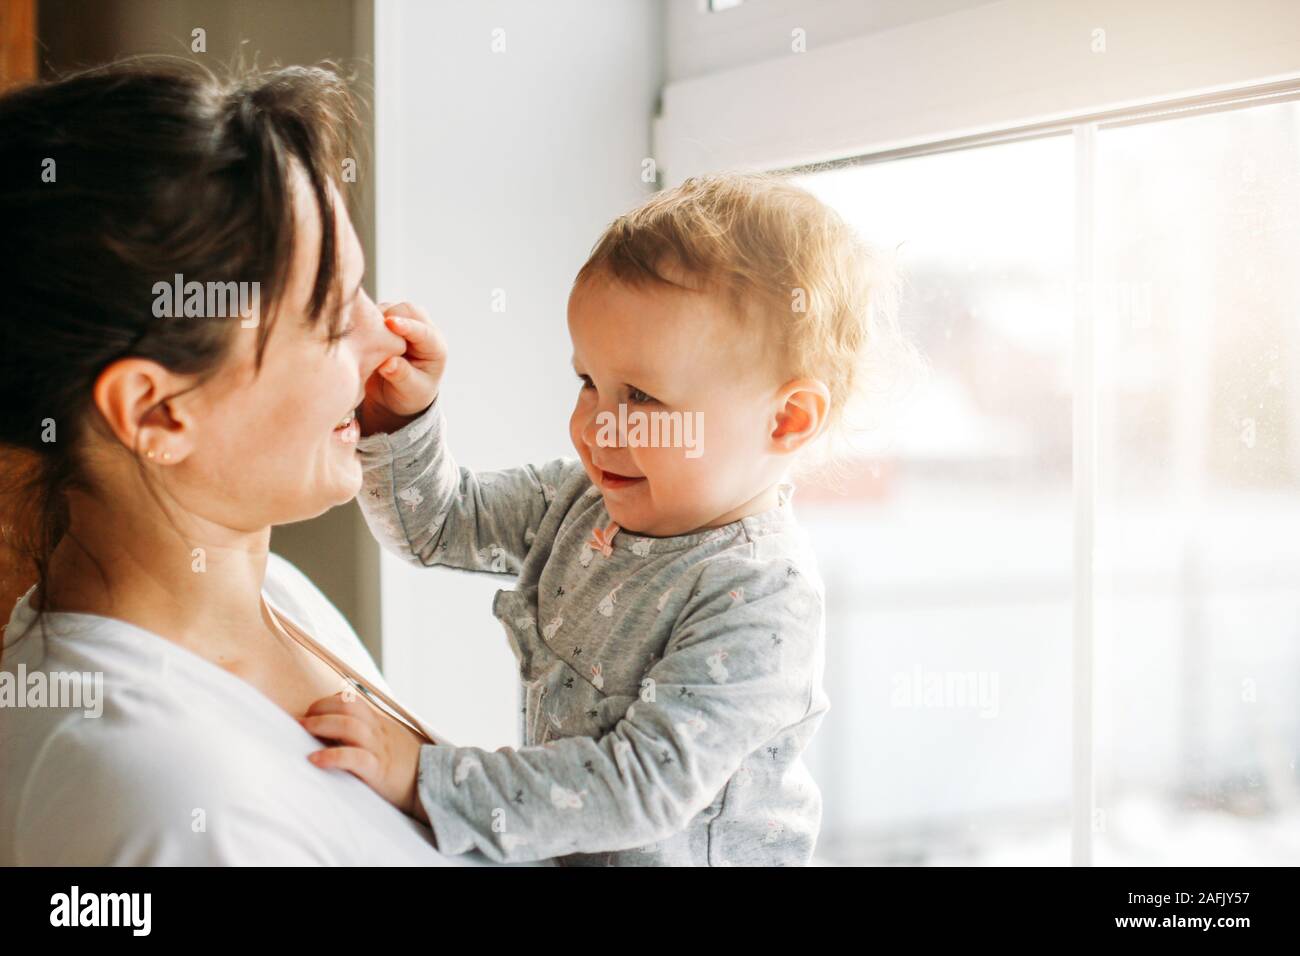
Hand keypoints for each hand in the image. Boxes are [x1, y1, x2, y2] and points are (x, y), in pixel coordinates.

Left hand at [299, 690, 430, 823]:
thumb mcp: (390, 742)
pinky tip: (315, 759)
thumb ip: (369, 734)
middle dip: (320, 708)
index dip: (328, 702)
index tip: (310, 713)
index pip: (352, 701)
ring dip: (321, 724)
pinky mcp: (379, 770)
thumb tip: (337, 733)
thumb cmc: (407, 767)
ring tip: (302, 729)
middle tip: (300, 720)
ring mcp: (380, 749)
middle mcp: (378, 731)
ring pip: (350, 726)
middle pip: (348, 706)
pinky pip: (355, 758)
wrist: (434, 784)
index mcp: (380, 724)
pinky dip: (332, 756)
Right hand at [359, 301, 447, 435]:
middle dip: (387, 318)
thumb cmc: (408, 395)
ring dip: (374, 317)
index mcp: (435, 347)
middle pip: (406, 310)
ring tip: (363, 337)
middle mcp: (421, 329)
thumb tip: (388, 364)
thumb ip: (401, 376)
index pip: (423, 331)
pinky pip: (373, 311)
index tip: (390, 323)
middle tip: (370, 334)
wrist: (395, 395)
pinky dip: (364, 318)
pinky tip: (357, 333)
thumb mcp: (409, 390)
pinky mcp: (385, 321)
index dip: (407, 326)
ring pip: (387, 308)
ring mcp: (403, 322)